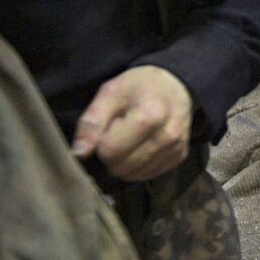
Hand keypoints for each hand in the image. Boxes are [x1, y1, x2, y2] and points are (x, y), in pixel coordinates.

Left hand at [72, 65, 193, 181]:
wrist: (174, 83)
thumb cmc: (138, 87)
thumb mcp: (110, 93)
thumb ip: (91, 122)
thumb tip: (79, 154)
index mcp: (150, 116)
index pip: (110, 151)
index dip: (102, 141)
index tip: (111, 125)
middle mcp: (167, 135)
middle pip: (121, 167)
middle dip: (112, 154)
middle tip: (120, 132)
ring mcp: (176, 148)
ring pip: (133, 175)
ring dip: (125, 161)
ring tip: (132, 137)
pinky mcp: (180, 157)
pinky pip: (147, 175)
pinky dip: (139, 164)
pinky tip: (143, 144)